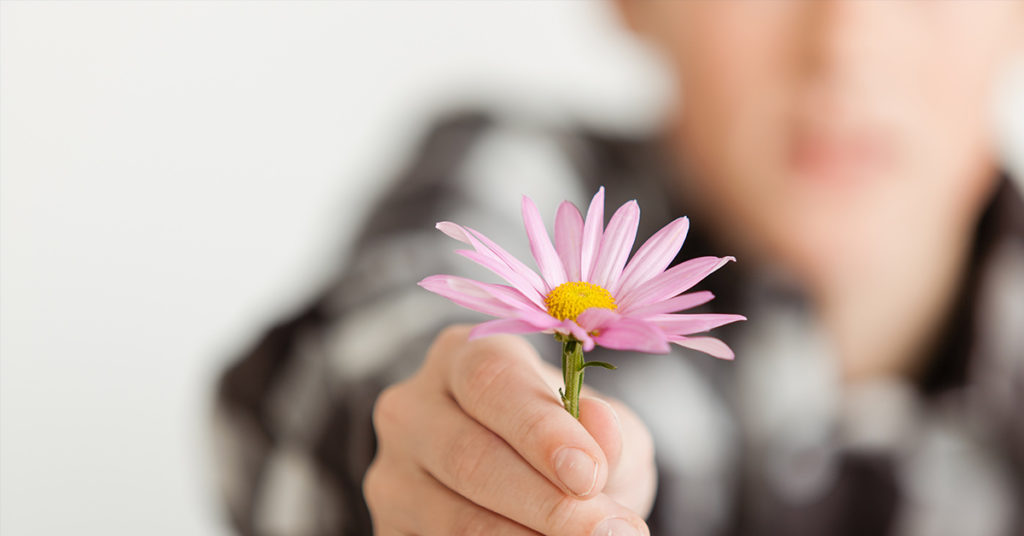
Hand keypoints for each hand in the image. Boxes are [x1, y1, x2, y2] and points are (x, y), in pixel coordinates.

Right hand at [364, 325, 656, 534]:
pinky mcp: (390, 527)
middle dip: (548, 502)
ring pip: (456, 518)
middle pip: (469, 457)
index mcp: (463, 356)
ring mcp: (393, 473)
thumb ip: (608, 428)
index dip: (540, 429)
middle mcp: (412, 408)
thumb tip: (600, 426)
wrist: (539, 492)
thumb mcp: (605, 428)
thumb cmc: (571, 445)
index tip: (589, 474)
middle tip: (610, 530)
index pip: (490, 380)